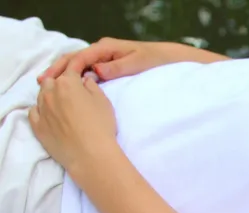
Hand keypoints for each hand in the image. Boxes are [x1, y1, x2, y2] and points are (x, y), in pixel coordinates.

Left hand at [29, 70, 118, 172]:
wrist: (90, 154)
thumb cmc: (101, 126)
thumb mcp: (104, 102)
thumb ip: (92, 87)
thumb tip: (85, 80)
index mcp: (67, 83)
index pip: (71, 68)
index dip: (79, 67)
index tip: (84, 70)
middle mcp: (50, 92)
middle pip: (52, 80)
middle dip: (61, 82)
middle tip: (73, 91)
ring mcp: (41, 109)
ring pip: (41, 95)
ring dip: (50, 95)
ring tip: (62, 104)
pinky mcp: (37, 126)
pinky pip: (34, 111)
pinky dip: (41, 109)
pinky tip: (50, 114)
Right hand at [38, 38, 173, 82]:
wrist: (164, 59)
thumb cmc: (152, 60)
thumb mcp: (137, 64)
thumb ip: (117, 68)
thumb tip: (96, 72)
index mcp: (106, 48)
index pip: (81, 56)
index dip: (68, 68)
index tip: (57, 80)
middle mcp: (100, 50)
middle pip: (73, 58)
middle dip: (57, 69)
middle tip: (42, 82)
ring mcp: (101, 57)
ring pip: (75, 63)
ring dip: (61, 73)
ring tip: (46, 84)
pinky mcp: (103, 64)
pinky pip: (83, 69)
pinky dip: (71, 76)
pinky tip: (63, 86)